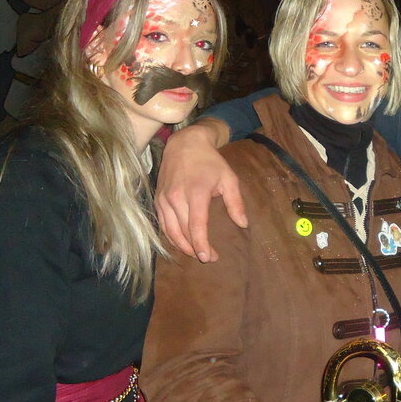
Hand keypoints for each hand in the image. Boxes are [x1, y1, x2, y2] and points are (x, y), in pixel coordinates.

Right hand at [155, 120, 245, 261]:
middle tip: (209, 257)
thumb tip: (243, 224)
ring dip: (182, 246)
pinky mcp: (158, 199)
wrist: (185, 144)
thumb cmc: (210, 161)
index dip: (202, 244)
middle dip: (195, 248)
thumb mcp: (229, 178)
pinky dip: (171, 236)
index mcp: (196, 192)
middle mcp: (176, 197)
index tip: (209, 257)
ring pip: (170, 231)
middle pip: (183, 232)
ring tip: (196, 253)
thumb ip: (235, 202)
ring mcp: (164, 198)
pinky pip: (162, 223)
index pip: (196, 226)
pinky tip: (181, 243)